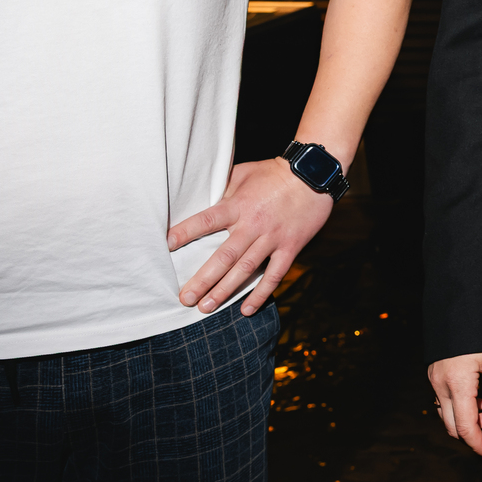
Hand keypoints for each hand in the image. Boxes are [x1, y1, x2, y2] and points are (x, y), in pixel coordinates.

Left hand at [169, 158, 333, 316]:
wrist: (313, 175)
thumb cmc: (275, 172)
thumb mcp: (244, 173)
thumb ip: (224, 189)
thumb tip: (203, 201)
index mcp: (239, 205)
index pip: (207, 221)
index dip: (186, 232)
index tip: (168, 245)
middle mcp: (253, 224)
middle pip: (224, 257)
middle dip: (203, 279)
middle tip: (185, 298)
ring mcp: (272, 238)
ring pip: (246, 269)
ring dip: (225, 290)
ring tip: (206, 307)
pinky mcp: (290, 247)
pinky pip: (274, 275)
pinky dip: (261, 293)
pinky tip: (246, 308)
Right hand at [428, 350, 481, 461]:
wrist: (461, 299)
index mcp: (457, 382)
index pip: (465, 427)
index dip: (479, 445)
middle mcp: (440, 383)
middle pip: (453, 426)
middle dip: (475, 437)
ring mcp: (435, 378)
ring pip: (447, 414)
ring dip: (469, 421)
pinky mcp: (436, 372)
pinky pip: (445, 400)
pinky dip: (462, 408)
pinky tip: (481, 400)